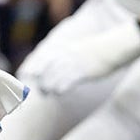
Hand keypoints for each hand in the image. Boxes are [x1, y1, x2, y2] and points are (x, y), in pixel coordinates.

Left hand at [24, 20, 139, 94]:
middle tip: (37, 90)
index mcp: (62, 47)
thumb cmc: (96, 50)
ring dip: (48, 87)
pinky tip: (60, 92)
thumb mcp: (77, 48)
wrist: (114, 47)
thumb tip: (54, 65)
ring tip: (48, 92)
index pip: (40, 57)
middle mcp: (64, 54)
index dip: (31, 68)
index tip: (25, 75)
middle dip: (37, 81)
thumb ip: (64, 55)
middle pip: (42, 69)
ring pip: (51, 78)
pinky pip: (65, 83)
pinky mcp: (81, 72)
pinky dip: (60, 89)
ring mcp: (72, 63)